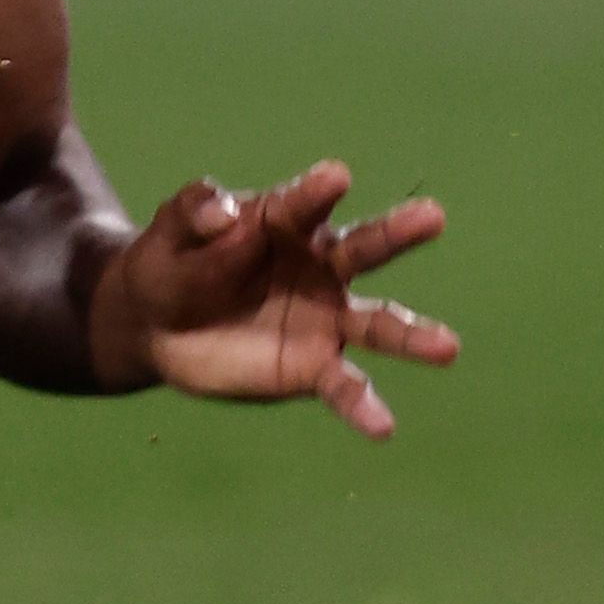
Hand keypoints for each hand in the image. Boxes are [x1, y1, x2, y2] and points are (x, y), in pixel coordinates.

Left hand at [90, 160, 457, 437]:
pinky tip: (383, 427)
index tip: (336, 177)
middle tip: (434, 217)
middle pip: (363, 249)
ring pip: (375, 323)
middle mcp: (319, 267)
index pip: (304, 205)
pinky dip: (363, 406)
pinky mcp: (312, 367)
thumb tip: (225, 212)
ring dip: (410, 335)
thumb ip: (195, 212)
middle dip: (397, 233)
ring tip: (448, 347)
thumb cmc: (171, 261)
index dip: (316, 191)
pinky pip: (343, 386)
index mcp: (285, 222)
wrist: (154, 323)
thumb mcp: (171, 230)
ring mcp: (323, 319)